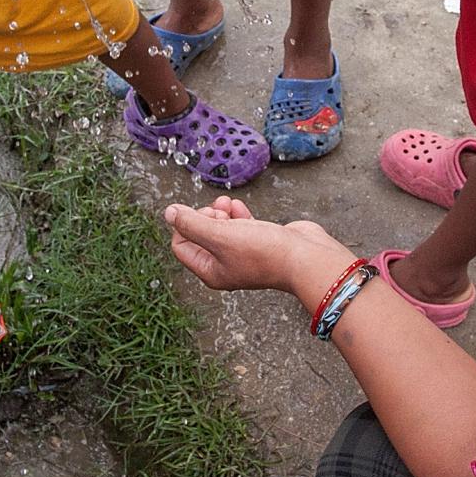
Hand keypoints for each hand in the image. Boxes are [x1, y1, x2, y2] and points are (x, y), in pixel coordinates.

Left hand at [163, 197, 355, 300]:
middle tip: (216, 209)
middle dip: (204, 216)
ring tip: (227, 204)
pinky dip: (236, 214)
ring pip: (220, 229)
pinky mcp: (260, 243)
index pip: (181, 246)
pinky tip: (238, 206)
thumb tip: (168, 213)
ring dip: (220, 212)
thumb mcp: (220, 236)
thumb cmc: (265, 252)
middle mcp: (225, 266)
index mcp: (211, 272)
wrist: (307, 257)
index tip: (199, 214)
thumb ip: (192, 224)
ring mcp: (243, 255)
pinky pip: (240, 226)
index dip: (184, 225)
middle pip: (200, 236)